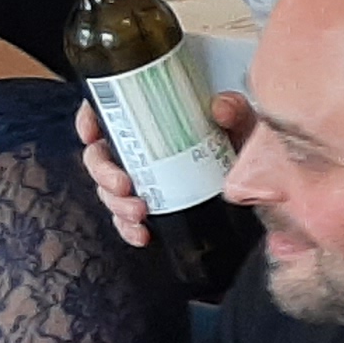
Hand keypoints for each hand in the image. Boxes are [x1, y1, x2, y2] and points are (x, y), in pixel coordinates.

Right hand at [74, 93, 251, 248]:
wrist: (255, 182)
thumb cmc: (239, 147)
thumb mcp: (239, 124)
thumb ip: (234, 110)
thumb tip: (221, 107)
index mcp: (148, 122)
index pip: (106, 114)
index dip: (89, 121)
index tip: (92, 133)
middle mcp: (138, 150)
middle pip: (100, 157)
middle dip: (103, 174)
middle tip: (123, 185)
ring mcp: (142, 180)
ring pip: (109, 191)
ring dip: (117, 205)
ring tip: (138, 213)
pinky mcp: (151, 206)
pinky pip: (127, 219)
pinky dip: (129, 229)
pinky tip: (142, 234)